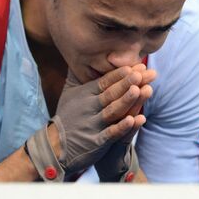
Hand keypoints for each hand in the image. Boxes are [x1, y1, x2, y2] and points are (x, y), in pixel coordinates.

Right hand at [25, 66, 145, 180]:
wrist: (55, 147)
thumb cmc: (66, 117)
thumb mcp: (69, 93)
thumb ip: (78, 75)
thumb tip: (79, 52)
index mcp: (85, 95)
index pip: (104, 81)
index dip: (120, 73)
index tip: (137, 65)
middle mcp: (89, 108)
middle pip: (110, 94)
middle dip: (127, 83)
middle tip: (144, 72)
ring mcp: (92, 125)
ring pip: (112, 111)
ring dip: (126, 101)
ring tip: (141, 90)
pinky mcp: (95, 142)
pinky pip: (110, 134)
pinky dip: (121, 127)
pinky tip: (134, 120)